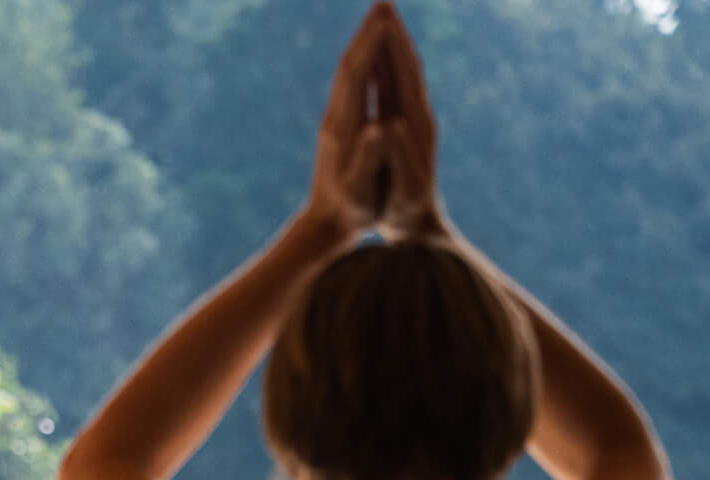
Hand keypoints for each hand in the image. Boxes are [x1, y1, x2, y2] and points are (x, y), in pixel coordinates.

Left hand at [303, 6, 397, 241]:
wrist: (324, 226)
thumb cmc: (349, 212)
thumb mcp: (360, 189)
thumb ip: (371, 159)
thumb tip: (382, 128)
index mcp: (344, 128)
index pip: (356, 76)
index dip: (371, 46)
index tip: (385, 18)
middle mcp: (336, 118)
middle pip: (351, 65)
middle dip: (367, 33)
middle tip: (384, 1)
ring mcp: (335, 120)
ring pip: (349, 72)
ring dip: (365, 43)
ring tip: (381, 16)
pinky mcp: (338, 126)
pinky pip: (353, 85)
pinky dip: (365, 62)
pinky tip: (374, 53)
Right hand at [372, 8, 446, 240]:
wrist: (419, 229)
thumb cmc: (405, 214)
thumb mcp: (404, 189)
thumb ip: (398, 157)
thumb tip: (387, 125)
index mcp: (416, 125)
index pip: (404, 74)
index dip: (393, 44)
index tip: (382, 15)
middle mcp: (418, 115)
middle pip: (406, 64)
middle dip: (393, 33)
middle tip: (382, 1)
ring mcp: (413, 120)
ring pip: (401, 73)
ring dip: (390, 44)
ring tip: (379, 19)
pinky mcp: (405, 127)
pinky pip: (393, 88)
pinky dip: (385, 66)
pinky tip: (377, 58)